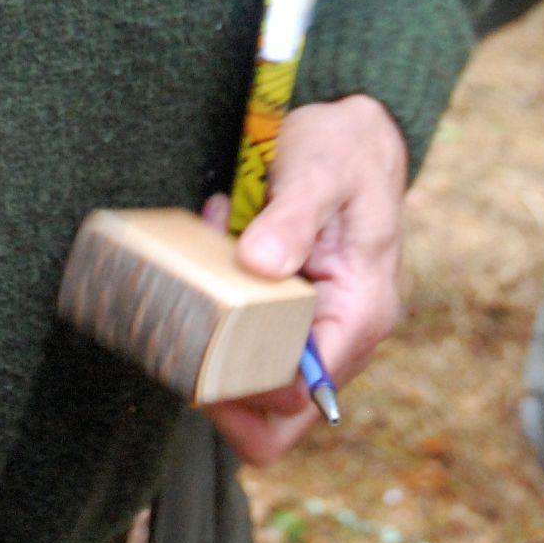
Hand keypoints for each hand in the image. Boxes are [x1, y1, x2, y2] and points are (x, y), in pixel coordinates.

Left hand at [202, 93, 407, 464]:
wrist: (360, 131)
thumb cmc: (345, 149)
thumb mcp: (320, 172)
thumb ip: (292, 217)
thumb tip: (259, 264)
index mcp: (361, 312)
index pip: (303, 395)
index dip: (249, 389)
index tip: (201, 348)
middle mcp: (344, 332)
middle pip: (282, 411)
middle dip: (225, 383)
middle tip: (183, 333)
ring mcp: (321, 324)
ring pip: (262, 378)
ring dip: (219, 336)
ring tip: (203, 268)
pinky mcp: (296, 307)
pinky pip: (255, 334)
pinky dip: (222, 305)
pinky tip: (214, 244)